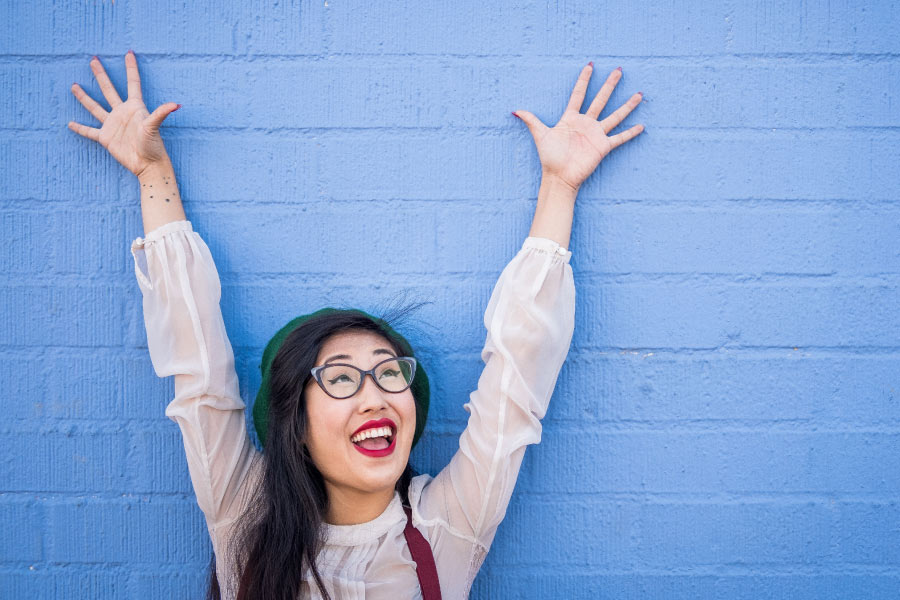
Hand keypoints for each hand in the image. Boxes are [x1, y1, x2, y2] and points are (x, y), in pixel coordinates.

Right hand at [68, 51, 179, 177]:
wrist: (147, 165)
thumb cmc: (153, 145)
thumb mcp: (154, 126)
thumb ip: (161, 113)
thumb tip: (177, 104)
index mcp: (134, 107)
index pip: (132, 83)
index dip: (131, 68)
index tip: (129, 53)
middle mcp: (122, 113)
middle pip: (109, 89)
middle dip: (101, 74)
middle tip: (93, 59)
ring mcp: (113, 124)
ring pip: (95, 107)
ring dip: (84, 97)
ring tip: (74, 85)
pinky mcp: (106, 138)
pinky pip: (90, 132)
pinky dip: (80, 128)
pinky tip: (70, 123)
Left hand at [513, 63, 644, 190]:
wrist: (559, 177)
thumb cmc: (549, 157)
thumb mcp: (540, 135)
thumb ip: (531, 120)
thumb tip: (515, 110)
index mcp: (571, 118)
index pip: (579, 94)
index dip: (584, 80)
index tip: (590, 65)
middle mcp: (586, 123)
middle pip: (600, 99)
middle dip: (610, 85)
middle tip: (619, 70)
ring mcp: (596, 134)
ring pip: (615, 115)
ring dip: (627, 106)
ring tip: (639, 94)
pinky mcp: (603, 147)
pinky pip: (619, 138)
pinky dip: (630, 132)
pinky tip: (642, 126)